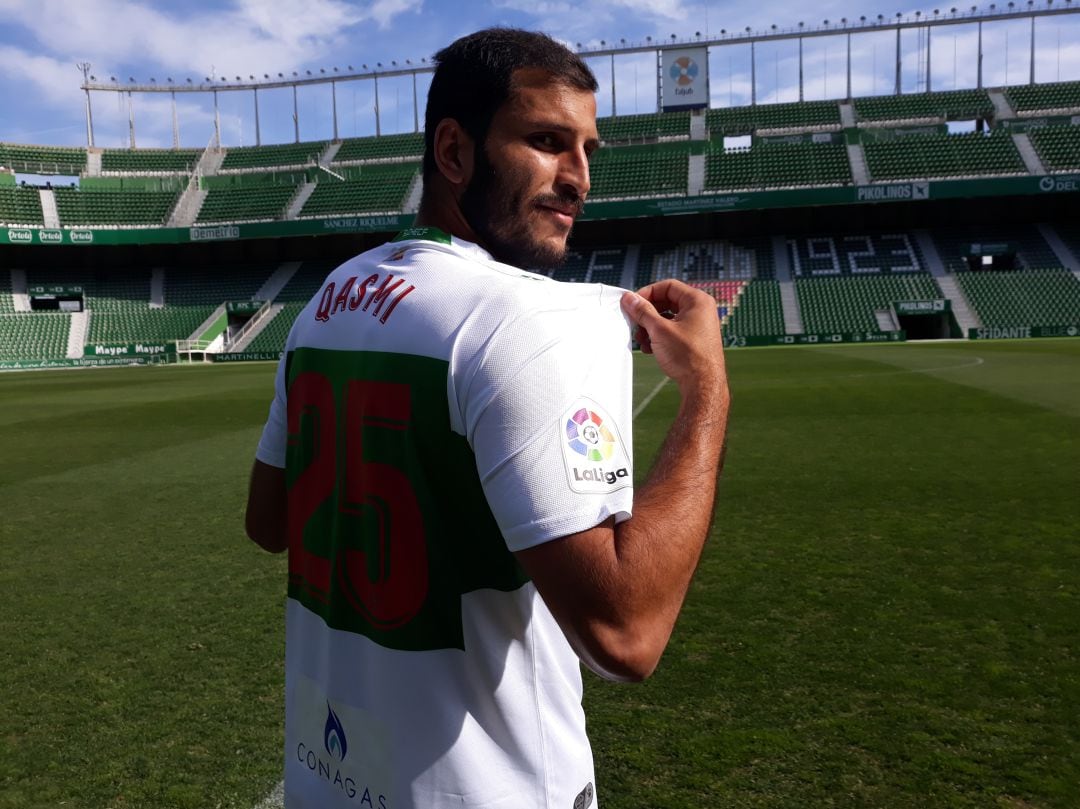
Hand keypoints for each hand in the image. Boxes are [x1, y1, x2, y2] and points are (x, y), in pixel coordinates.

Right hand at [621, 280, 726, 395]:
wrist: (703, 385)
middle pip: (667, 302)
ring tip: (642, 340)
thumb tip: (630, 298)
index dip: (647, 293)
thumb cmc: (688, 356)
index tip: (633, 304)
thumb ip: (642, 311)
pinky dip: (660, 336)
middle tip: (634, 323)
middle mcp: (701, 310)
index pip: (667, 286)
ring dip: (651, 327)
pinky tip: (650, 348)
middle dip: (647, 314)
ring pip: (668, 318)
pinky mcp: (694, 339)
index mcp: (697, 301)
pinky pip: (673, 330)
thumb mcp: (659, 330)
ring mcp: (699, 325)